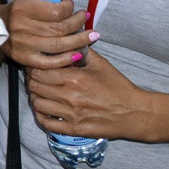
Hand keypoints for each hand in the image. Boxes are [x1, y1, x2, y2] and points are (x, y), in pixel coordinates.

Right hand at [0, 0, 92, 67]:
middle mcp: (21, 26)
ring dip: (80, 41)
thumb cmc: (21, 12)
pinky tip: (79, 53)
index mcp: (22, 7)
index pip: (57, 11)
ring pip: (59, 45)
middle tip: (86, 18)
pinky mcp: (25, 59)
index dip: (70, 8)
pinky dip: (67, 59)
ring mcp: (23, 45)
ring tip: (91, 35)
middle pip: (60, 28)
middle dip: (79, 23)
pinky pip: (51, 62)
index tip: (73, 6)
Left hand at [27, 47, 149, 140]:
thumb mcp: (100, 64)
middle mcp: (70, 97)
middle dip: (33, 81)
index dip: (34, 67)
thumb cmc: (118, 87)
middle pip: (35, 87)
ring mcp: (71, 115)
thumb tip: (67, 38)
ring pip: (37, 104)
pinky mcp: (75, 129)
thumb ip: (81, 50)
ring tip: (42, 93)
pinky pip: (47, 124)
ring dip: (36, 97)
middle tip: (37, 78)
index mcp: (75, 78)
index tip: (38, 65)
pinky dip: (41, 116)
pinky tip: (45, 109)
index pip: (39, 71)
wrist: (135, 113)